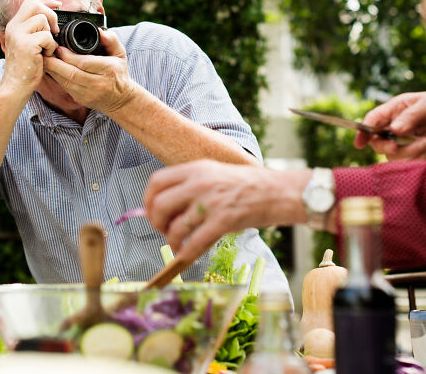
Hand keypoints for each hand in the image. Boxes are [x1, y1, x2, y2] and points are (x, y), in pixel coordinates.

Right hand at [0, 0, 60, 95]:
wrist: (16, 86)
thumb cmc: (26, 68)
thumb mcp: (28, 44)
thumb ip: (35, 31)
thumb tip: (52, 17)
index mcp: (14, 25)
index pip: (30, 2)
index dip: (46, 0)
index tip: (58, 4)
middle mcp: (14, 27)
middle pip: (35, 4)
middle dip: (51, 14)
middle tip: (55, 31)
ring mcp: (18, 34)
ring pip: (43, 20)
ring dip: (50, 35)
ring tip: (45, 49)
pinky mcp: (26, 44)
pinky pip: (47, 36)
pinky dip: (51, 47)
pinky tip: (44, 56)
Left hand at [43, 30, 135, 113]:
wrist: (120, 99)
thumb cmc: (118, 72)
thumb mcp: (120, 54)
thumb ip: (111, 40)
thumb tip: (100, 31)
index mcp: (108, 70)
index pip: (84, 63)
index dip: (68, 56)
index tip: (59, 47)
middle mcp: (99, 83)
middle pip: (72, 73)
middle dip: (55, 62)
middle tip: (45, 52)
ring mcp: (89, 93)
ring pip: (65, 82)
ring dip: (52, 70)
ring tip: (44, 59)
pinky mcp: (81, 99)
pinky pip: (65, 87)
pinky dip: (56, 77)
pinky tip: (51, 69)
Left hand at [143, 160, 306, 264]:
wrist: (278, 191)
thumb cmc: (247, 185)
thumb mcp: (214, 174)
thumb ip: (190, 185)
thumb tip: (164, 206)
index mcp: (196, 169)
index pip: (156, 182)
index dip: (147, 200)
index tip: (150, 212)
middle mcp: (200, 183)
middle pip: (159, 205)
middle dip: (155, 223)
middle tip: (163, 230)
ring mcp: (211, 202)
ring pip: (175, 227)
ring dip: (171, 241)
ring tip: (177, 245)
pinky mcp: (224, 220)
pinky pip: (194, 242)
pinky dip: (186, 254)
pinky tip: (186, 255)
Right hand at [354, 90, 425, 160]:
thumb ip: (411, 116)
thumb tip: (394, 130)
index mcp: (393, 110)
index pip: (372, 121)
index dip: (363, 132)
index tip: (360, 143)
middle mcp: (395, 126)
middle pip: (378, 143)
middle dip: (388, 147)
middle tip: (398, 146)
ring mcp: (404, 140)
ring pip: (394, 156)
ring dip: (409, 153)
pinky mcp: (415, 151)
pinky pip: (409, 162)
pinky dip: (419, 158)